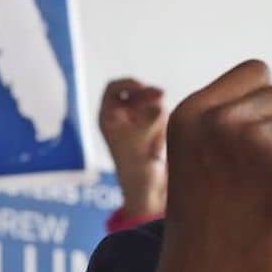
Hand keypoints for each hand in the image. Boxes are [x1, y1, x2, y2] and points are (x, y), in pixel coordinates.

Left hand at [99, 78, 166, 218]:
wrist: (146, 188)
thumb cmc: (136, 166)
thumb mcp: (142, 138)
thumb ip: (150, 118)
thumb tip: (160, 103)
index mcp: (108, 118)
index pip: (114, 88)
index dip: (127, 83)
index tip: (141, 86)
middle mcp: (121, 117)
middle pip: (136, 93)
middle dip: (149, 95)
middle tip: (162, 95)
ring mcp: (137, 122)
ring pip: (151, 103)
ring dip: (157, 113)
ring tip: (156, 138)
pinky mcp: (151, 129)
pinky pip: (160, 115)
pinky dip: (163, 122)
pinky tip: (160, 142)